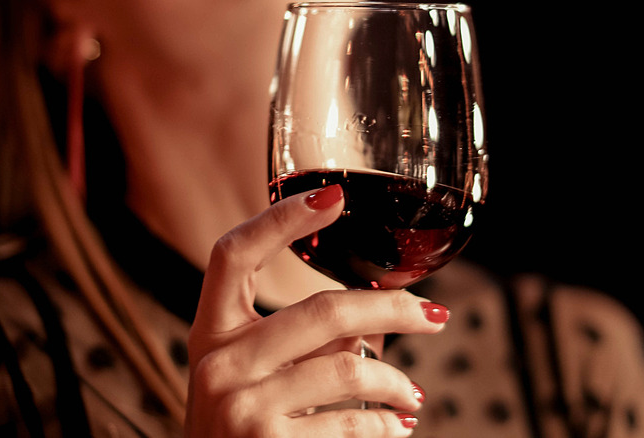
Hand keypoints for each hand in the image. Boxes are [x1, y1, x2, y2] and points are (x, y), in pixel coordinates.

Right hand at [186, 185, 448, 436]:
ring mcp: (241, 405)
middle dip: (392, 309)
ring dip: (394, 380)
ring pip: (348, 366)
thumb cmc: (239, 424)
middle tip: (433, 314)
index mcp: (210, 332)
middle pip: (321, 310)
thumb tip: (377, 318)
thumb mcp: (248, 374)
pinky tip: (397, 425)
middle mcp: (219, 363)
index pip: (233, 254)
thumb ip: (299, 339)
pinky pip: (351, 421)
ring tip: (409, 391)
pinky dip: (386, 424)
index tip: (332, 196)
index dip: (280, 219)